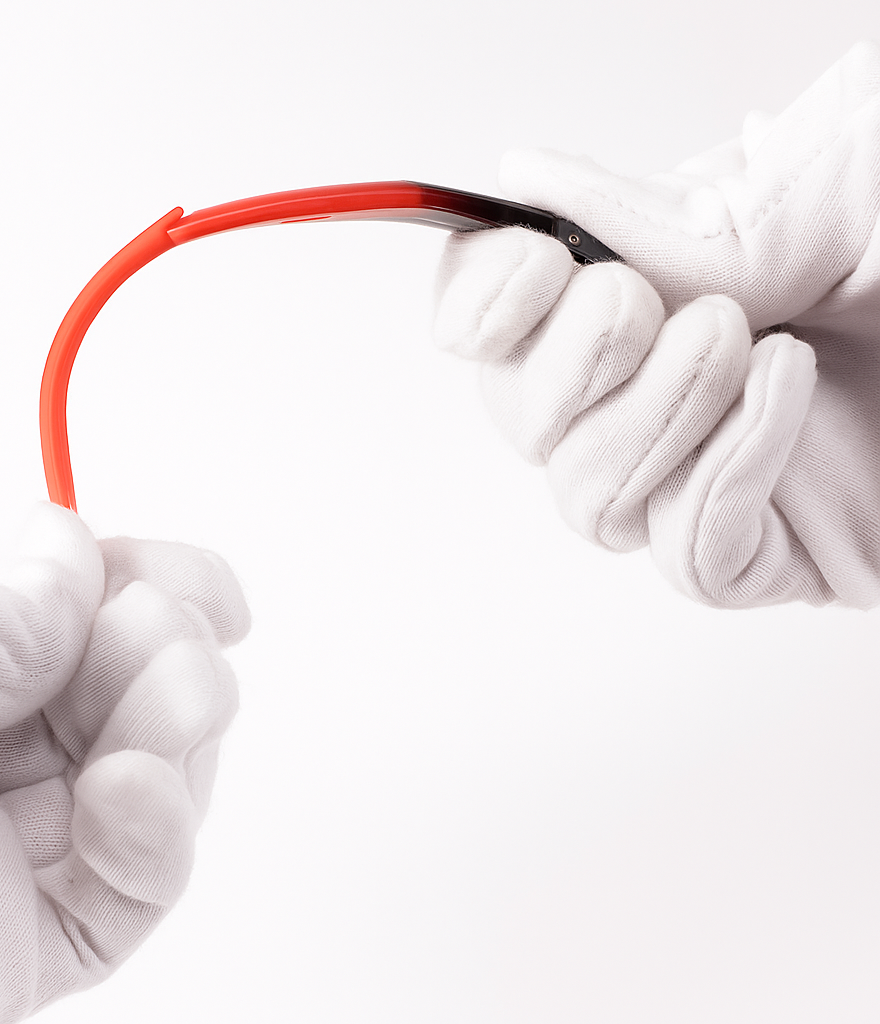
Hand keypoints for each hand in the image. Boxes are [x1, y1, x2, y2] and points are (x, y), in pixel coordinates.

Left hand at [0, 503, 248, 1021]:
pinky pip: (128, 893)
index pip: (54, 616)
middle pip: (118, 692)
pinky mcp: (5, 959)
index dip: (140, 583)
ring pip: (146, 780)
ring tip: (168, 706)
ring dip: (184, 731)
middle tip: (161, 632)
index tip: (193, 580)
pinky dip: (161, 839)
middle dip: (172, 647)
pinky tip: (130, 801)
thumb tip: (74, 563)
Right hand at [434, 41, 879, 607]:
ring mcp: (715, 473)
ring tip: (731, 341)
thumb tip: (525, 182)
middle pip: (521, 417)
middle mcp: (664, 384)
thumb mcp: (831, 185)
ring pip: (586, 499)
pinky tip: (781, 394)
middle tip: (631, 304)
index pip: (502, 311)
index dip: (480, 299)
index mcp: (662, 281)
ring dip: (638, 424)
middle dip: (559, 367)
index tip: (531, 267)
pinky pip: (690, 558)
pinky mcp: (778, 553)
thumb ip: (677, 214)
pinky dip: (715, 482)